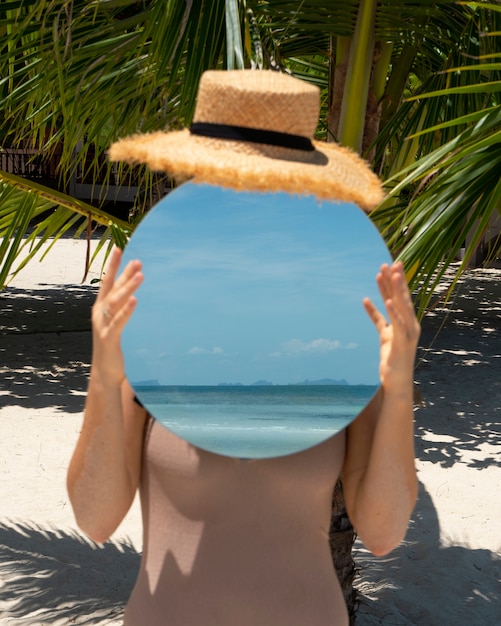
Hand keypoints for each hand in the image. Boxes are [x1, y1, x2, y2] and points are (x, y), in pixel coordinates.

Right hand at [91, 247, 142, 385]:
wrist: (104, 371)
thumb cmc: (111, 344)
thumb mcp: (115, 322)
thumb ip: (121, 307)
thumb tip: (133, 292)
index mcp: (101, 307)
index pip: (107, 282)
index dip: (113, 265)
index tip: (119, 248)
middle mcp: (99, 313)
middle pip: (112, 289)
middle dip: (124, 274)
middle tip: (137, 260)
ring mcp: (102, 325)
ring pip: (115, 302)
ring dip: (128, 288)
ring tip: (140, 275)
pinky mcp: (109, 338)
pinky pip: (118, 322)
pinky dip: (126, 310)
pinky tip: (135, 300)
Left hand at [363, 262, 419, 390]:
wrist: (398, 380)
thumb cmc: (392, 356)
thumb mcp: (383, 333)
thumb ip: (377, 317)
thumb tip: (366, 300)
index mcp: (406, 320)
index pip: (399, 296)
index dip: (394, 281)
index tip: (390, 265)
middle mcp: (411, 324)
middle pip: (402, 298)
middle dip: (396, 280)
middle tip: (391, 263)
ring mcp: (408, 333)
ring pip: (402, 307)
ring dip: (396, 291)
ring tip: (391, 275)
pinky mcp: (402, 343)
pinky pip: (398, 325)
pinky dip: (393, 313)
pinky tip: (388, 301)